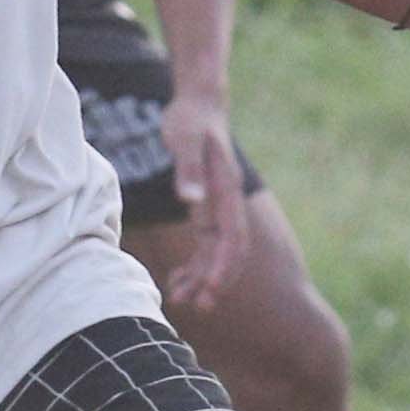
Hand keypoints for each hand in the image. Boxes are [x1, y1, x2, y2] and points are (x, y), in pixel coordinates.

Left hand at [155, 89, 253, 309]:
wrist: (199, 103)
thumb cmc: (190, 120)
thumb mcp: (185, 139)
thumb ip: (188, 169)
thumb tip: (189, 200)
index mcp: (227, 191)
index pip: (232, 237)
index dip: (223, 265)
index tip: (211, 289)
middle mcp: (227, 204)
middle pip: (229, 252)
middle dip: (216, 281)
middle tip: (199, 307)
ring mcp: (218, 208)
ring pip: (215, 253)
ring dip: (202, 278)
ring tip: (181, 301)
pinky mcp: (205, 208)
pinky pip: (204, 245)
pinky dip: (194, 264)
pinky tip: (177, 280)